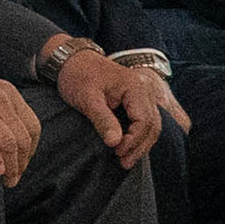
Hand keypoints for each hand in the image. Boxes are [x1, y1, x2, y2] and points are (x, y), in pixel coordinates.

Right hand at [0, 52, 39, 185]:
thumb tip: (5, 134)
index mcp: (7, 92)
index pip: (32, 126)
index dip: (30, 150)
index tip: (21, 164)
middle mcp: (1, 98)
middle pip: (23, 138)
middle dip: (21, 163)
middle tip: (14, 180)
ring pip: (9, 142)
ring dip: (11, 167)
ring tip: (6, 182)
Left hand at [54, 46, 171, 168]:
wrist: (71, 60)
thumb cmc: (77, 76)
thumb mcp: (87, 99)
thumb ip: (102, 119)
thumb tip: (115, 143)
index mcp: (135, 87)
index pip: (144, 120)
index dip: (133, 140)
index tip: (117, 152)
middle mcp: (143, 90)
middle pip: (152, 124)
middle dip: (140, 146)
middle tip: (123, 162)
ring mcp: (141, 94)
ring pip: (151, 125)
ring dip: (140, 144)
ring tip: (125, 160)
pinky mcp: (135, 100)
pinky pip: (144, 121)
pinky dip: (138, 136)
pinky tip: (127, 148)